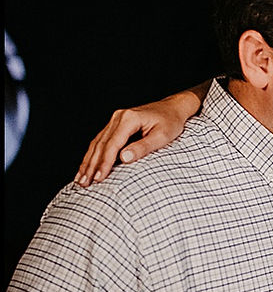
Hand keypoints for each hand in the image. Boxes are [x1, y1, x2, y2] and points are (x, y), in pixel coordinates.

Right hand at [76, 95, 194, 184]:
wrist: (173, 108)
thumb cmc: (171, 123)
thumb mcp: (162, 136)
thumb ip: (143, 147)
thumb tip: (124, 158)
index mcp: (129, 119)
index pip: (112, 144)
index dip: (104, 163)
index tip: (99, 178)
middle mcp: (118, 117)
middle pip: (100, 144)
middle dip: (91, 165)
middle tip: (84, 183)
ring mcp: (115, 120)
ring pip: (97, 143)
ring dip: (88, 161)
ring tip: (80, 179)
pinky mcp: (115, 124)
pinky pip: (100, 141)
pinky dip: (93, 155)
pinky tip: (87, 166)